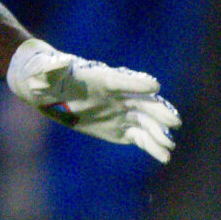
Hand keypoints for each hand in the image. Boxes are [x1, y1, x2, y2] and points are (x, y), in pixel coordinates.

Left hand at [8, 41, 179, 163]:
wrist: (53, 92)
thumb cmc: (50, 78)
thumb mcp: (46, 73)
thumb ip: (51, 69)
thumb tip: (55, 62)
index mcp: (103, 79)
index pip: (122, 80)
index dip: (137, 83)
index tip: (155, 86)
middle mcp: (118, 95)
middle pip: (143, 102)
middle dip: (158, 111)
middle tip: (174, 122)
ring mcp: (122, 112)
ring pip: (145, 122)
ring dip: (158, 133)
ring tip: (170, 146)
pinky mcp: (121, 129)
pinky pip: (140, 137)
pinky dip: (152, 146)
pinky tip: (164, 156)